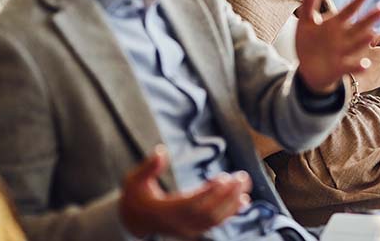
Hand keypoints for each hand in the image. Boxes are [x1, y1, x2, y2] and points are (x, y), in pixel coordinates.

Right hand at [120, 146, 251, 238]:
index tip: (224, 178)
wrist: (135, 221)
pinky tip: (243, 200)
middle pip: (209, 212)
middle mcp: (179, 223)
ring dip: (233, 202)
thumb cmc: (135, 197)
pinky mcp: (194, 230)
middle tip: (242, 177)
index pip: (192, 204)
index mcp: (166, 211)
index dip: (209, 192)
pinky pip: (215, 223)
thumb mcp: (134, 180)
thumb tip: (161, 150)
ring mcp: (188, 229)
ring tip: (244, 184)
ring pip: (215, 219)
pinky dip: (231, 212)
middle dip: (228, 195)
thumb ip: (148, 167)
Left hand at [295, 0, 379, 93]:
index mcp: (335, 24)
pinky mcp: (340, 68)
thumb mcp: (306, 21)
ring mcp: (343, 52)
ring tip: (371, 33)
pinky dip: (359, 66)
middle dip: (370, 17)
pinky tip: (366, 64)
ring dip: (364, 39)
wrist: (307, 70)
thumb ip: (309, 1)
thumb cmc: (308, 43)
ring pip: (356, 44)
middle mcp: (343, 37)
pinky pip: (351, 66)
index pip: (350, 9)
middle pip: (359, 26)